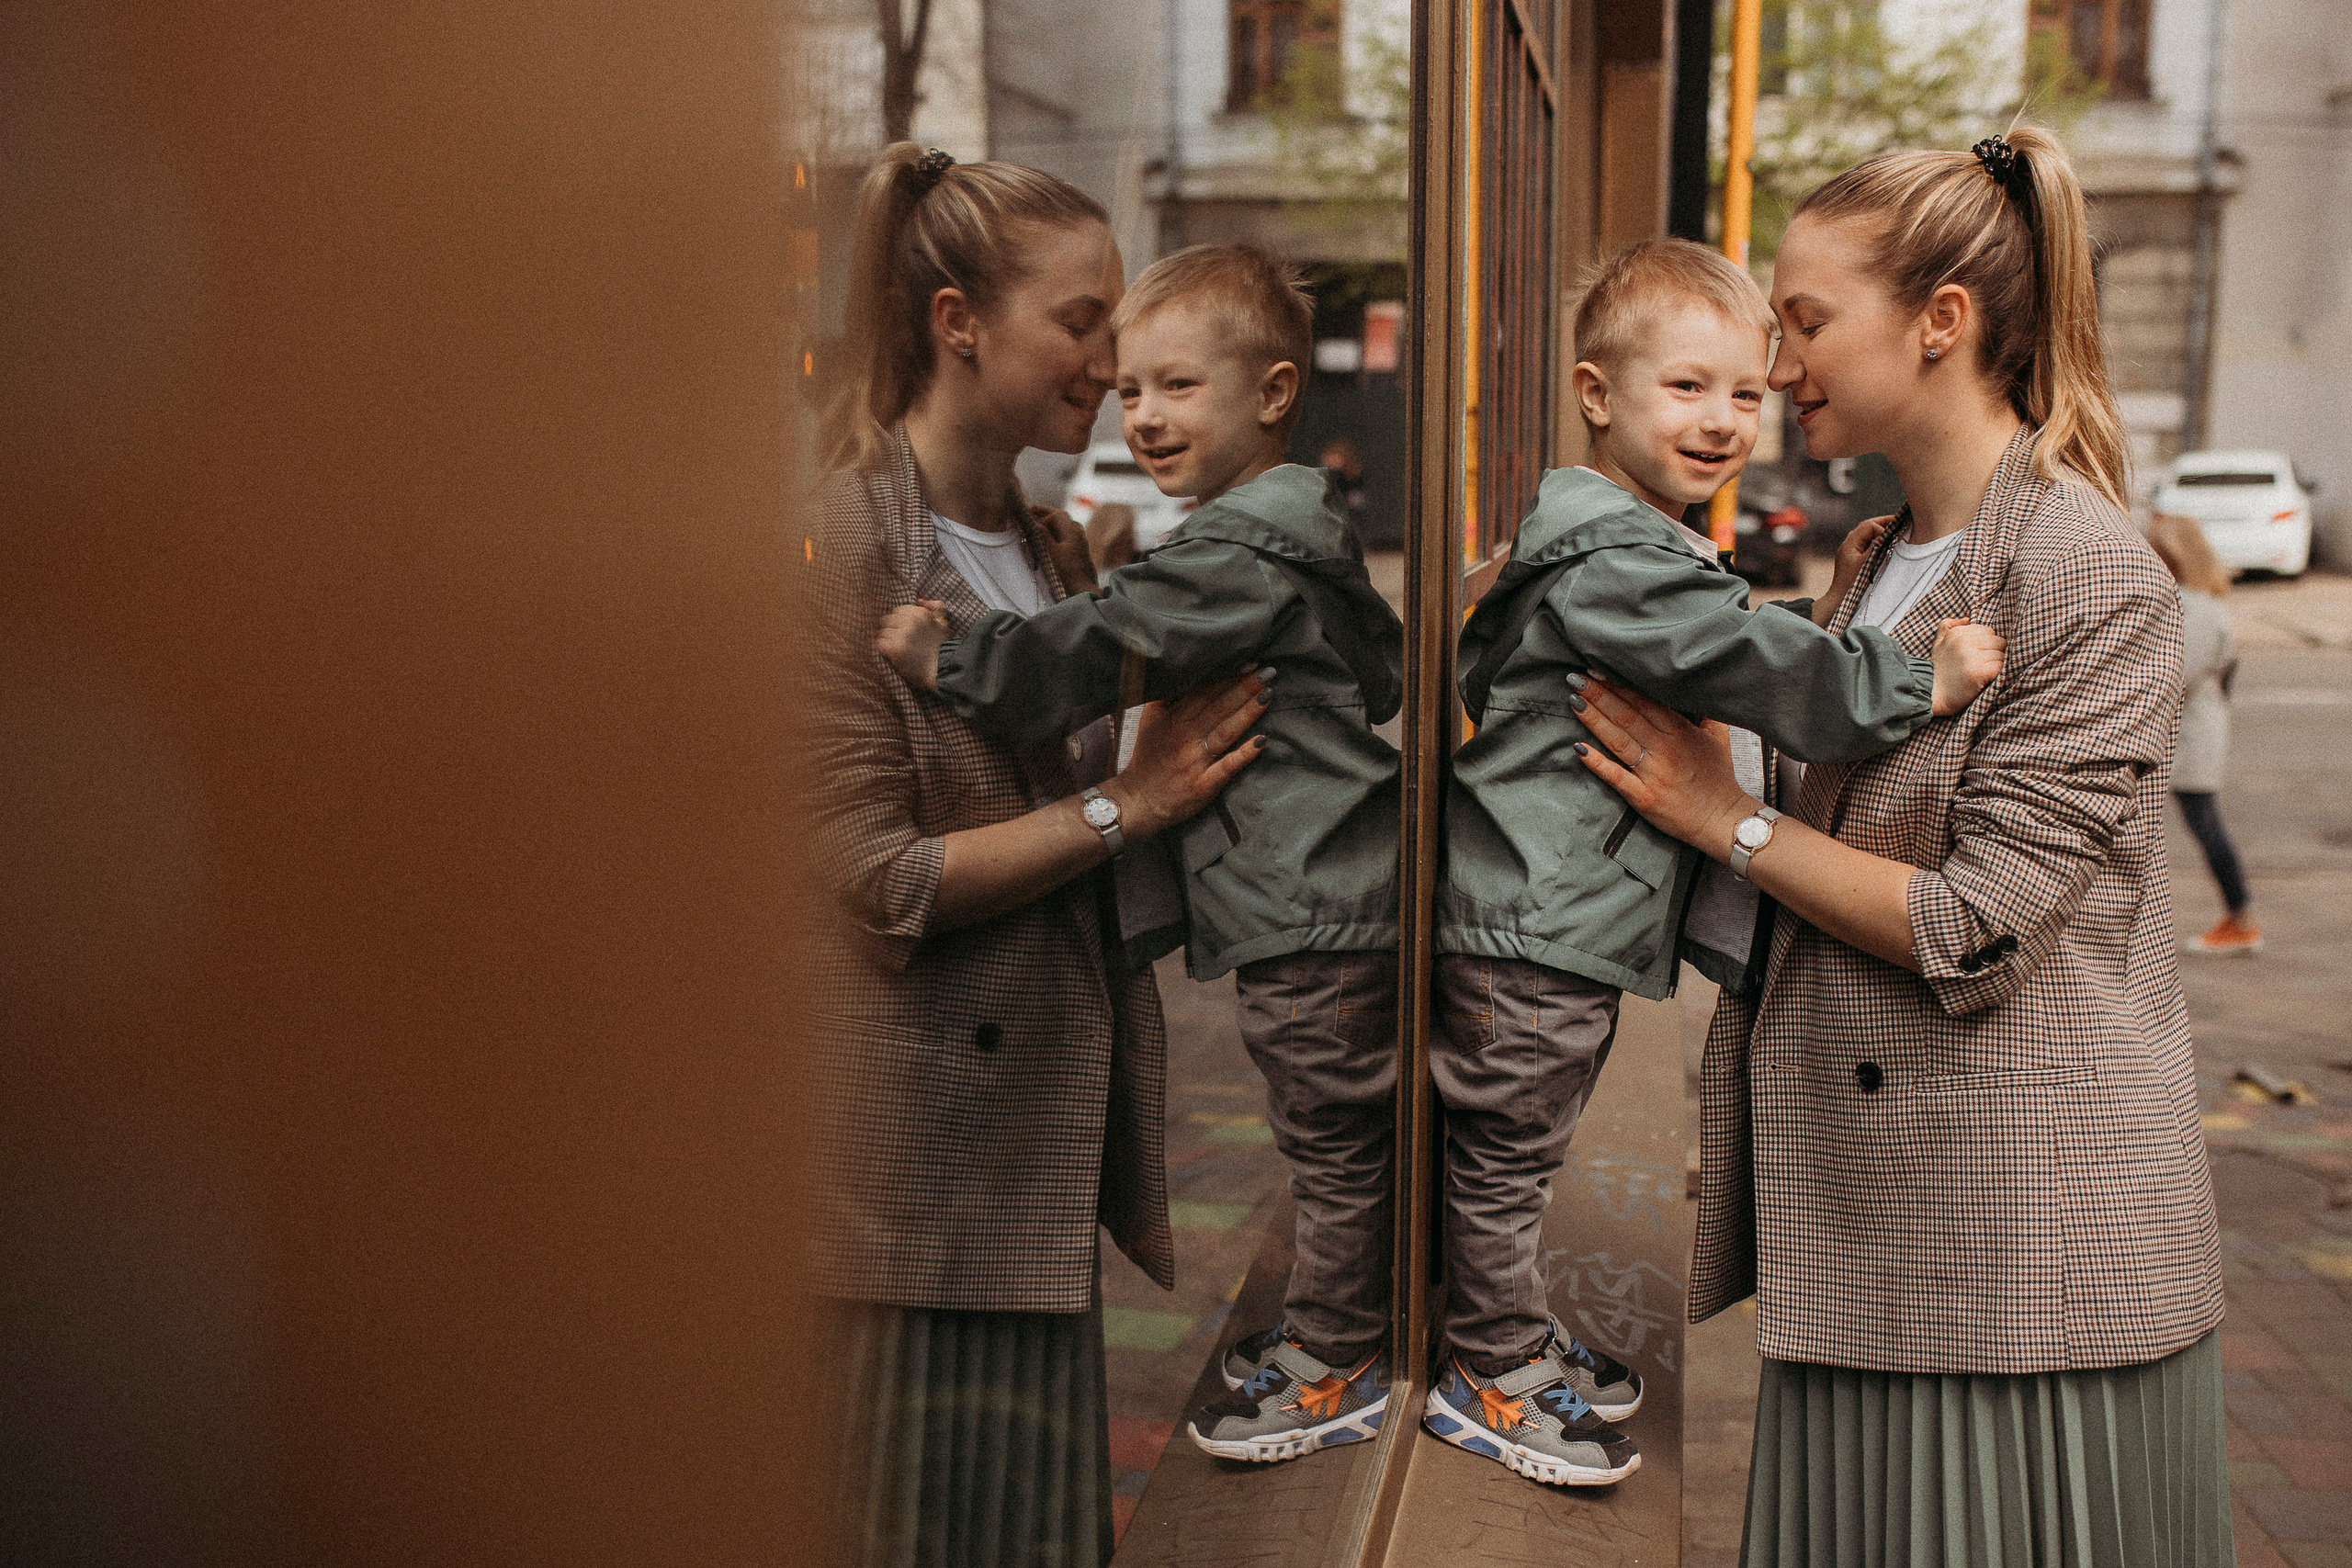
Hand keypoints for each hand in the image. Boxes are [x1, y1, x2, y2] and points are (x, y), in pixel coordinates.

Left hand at [875, 599, 950, 690]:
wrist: (941, 671)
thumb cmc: (941, 648)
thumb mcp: (943, 623)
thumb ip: (935, 607)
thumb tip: (919, 600)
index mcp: (920, 613)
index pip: (897, 611)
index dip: (899, 622)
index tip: (905, 633)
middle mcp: (910, 621)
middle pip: (887, 620)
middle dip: (892, 630)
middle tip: (900, 642)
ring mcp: (901, 634)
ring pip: (883, 632)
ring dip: (887, 641)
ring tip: (898, 650)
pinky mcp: (894, 648)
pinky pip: (880, 643)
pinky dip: (884, 649)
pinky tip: (893, 655)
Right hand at [1030, 504, 1098, 594]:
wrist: (1081, 587)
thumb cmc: (1066, 571)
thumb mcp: (1051, 552)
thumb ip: (1043, 536)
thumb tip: (1035, 523)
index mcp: (1072, 531)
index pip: (1057, 514)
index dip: (1043, 512)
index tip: (1030, 512)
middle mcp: (1078, 533)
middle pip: (1063, 518)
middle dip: (1048, 514)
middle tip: (1033, 512)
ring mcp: (1080, 541)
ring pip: (1066, 525)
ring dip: (1053, 522)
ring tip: (1041, 522)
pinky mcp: (1080, 550)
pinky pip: (1069, 534)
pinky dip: (1058, 530)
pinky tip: (1052, 535)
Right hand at [1102, 669, 1272, 839]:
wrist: (1138, 801)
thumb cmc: (1147, 759)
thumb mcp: (1149, 721)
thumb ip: (1165, 695)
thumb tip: (1182, 670)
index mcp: (1173, 720)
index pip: (1204, 692)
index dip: (1227, 676)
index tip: (1248, 661)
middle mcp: (1185, 737)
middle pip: (1219, 707)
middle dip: (1244, 687)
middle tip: (1268, 671)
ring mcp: (1195, 762)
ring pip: (1225, 732)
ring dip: (1248, 713)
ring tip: (1268, 694)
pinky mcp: (1203, 785)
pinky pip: (1226, 767)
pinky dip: (1244, 754)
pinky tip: (1262, 741)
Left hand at [1566, 674, 1753, 858]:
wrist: (1724, 820)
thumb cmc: (1719, 779)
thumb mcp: (1719, 739)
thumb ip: (1707, 713)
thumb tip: (1704, 688)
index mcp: (1681, 732)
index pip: (1645, 701)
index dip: (1621, 685)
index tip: (1600, 669)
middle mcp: (1666, 749)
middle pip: (1627, 716)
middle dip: (1600, 694)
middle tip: (1577, 677)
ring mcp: (1654, 774)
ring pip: (1619, 740)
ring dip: (1594, 719)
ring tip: (1574, 700)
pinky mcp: (1645, 798)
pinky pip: (1616, 777)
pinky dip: (1597, 762)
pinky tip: (1578, 748)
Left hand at [1815, 513, 1893, 626]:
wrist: (1839, 601)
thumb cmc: (1853, 584)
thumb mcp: (1867, 563)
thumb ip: (1877, 546)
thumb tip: (1887, 532)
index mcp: (1850, 543)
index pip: (1869, 525)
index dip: (1883, 527)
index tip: (1895, 535)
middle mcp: (1848, 545)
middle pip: (1867, 527)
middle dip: (1884, 524)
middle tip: (1901, 522)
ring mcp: (1849, 551)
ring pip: (1866, 535)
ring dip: (1880, 532)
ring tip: (1896, 532)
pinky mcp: (1852, 559)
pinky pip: (1865, 544)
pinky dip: (1876, 542)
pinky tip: (1886, 545)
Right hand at [1928, 617, 2005, 716]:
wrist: (1930, 695)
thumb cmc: (1938, 671)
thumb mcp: (1938, 644)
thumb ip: (1948, 626)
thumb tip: (1967, 618)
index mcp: (1957, 633)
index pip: (1989, 631)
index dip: (1986, 644)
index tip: (1977, 656)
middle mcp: (1964, 642)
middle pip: (1998, 642)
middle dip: (1993, 654)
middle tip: (1980, 666)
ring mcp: (1971, 657)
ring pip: (2001, 655)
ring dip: (1995, 665)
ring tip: (1981, 674)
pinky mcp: (1979, 672)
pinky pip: (2000, 667)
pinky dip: (1997, 674)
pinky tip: (1985, 680)